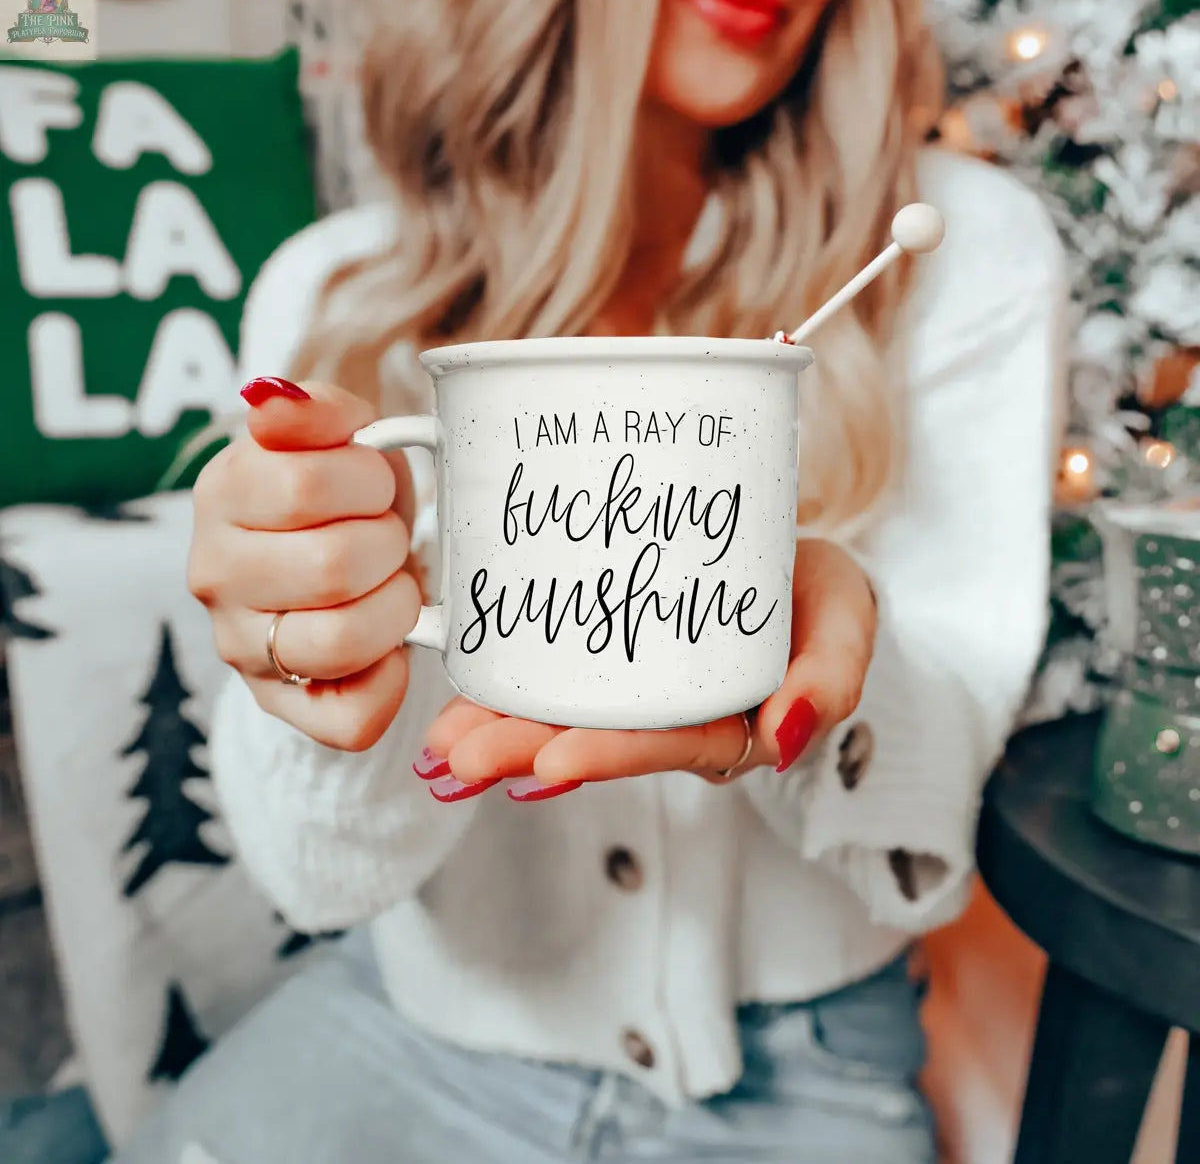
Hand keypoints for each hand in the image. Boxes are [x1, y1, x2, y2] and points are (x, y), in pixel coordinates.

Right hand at [188, 377, 422, 750]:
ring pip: (340, 642)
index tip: (375, 486)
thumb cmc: (346, 494)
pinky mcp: (281, 705)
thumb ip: (315, 410)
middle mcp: (215, 575)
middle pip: (331, 566)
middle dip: (388, 545)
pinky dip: (391, 681)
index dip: (369, 482)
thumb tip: (272, 400)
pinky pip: (351, 718)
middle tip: (388, 538)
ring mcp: (241, 647)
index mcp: (223, 493)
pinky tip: (391, 648)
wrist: (335, 556)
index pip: (305, 487)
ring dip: (397, 608)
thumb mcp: (339, 434)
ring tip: (393, 585)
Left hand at [420, 538, 876, 800]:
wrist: (792, 558)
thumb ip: (832, 678)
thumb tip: (788, 734)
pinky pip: (554, 678)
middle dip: (525, 753)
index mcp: (731, 723)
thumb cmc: (821, 595)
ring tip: (438, 747)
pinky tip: (455, 704)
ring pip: (565, 715)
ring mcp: (639, 691)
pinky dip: (504, 691)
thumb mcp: (847, 623)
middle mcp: (675, 717)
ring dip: (498, 732)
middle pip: (599, 740)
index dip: (612, 755)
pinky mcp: (611, 657)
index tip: (551, 762)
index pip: (670, 743)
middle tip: (458, 761)